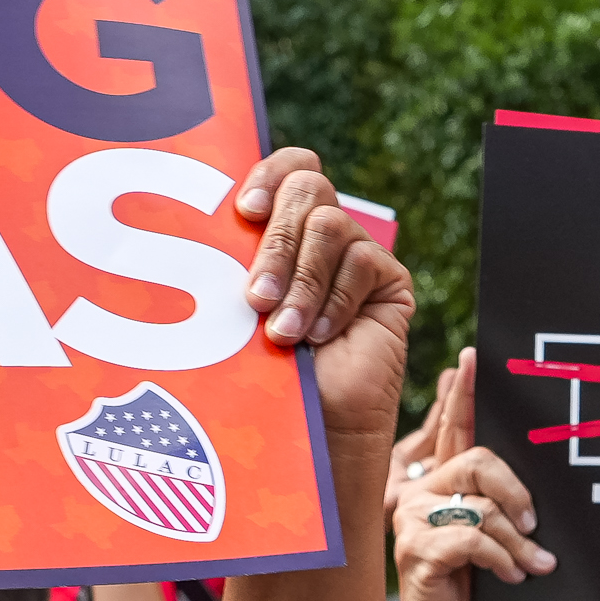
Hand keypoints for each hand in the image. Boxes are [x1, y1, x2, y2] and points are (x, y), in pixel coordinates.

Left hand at [236, 149, 413, 454]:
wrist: (312, 432)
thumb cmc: (265, 378)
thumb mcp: (237, 309)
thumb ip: (235, 262)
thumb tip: (210, 224)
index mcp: (280, 228)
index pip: (287, 168)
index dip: (269, 172)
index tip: (245, 210)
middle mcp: (320, 234)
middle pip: (308, 186)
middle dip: (276, 242)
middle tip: (255, 298)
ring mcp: (355, 256)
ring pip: (330, 224)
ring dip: (301, 282)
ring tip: (283, 334)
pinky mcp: (388, 282)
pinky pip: (362, 263)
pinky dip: (334, 301)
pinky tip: (321, 336)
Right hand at [389, 349, 546, 600]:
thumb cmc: (479, 588)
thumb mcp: (499, 538)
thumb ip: (505, 505)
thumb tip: (536, 484)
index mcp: (440, 483)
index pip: (453, 430)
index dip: (463, 396)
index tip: (474, 360)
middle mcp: (419, 493)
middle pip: (477, 461)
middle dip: (516, 491)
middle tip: (535, 521)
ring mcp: (412, 521)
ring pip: (481, 507)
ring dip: (517, 541)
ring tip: (532, 565)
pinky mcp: (416, 550)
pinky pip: (472, 539)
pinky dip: (501, 559)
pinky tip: (510, 576)